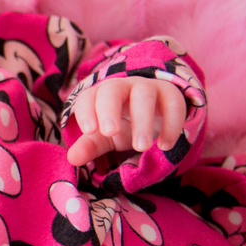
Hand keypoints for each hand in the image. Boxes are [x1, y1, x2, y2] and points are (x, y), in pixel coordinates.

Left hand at [66, 78, 185, 165]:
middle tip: (110, 132)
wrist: (156, 117)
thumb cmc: (124, 125)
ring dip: (142, 121)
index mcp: (99, 96)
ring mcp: (147, 88)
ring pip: (144, 95)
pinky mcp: (171, 95)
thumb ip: (90, 146)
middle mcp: (121, 87)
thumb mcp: (106, 138)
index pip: (87, 98)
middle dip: (109, 110)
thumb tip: (72, 159)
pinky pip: (173, 103)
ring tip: (142, 147)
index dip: (86, 112)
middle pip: (112, 90)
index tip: (89, 131)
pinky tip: (165, 145)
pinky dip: (171, 124)